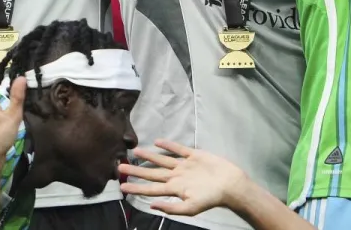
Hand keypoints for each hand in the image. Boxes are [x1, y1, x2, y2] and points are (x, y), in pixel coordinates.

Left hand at [120, 140, 253, 215]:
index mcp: (174, 189)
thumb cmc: (211, 198)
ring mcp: (184, 166)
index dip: (136, 188)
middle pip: (152, 173)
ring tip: (135, 151)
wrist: (230, 184)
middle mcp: (176, 177)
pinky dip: (169, 145)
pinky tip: (158, 142)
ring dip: (149, 156)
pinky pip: (179, 150)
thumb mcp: (191, 208)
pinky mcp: (194, 155)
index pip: (150, 189)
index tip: (122, 187)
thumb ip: (171, 208)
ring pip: (162, 160)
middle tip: (120, 167)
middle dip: (136, 171)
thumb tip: (152, 205)